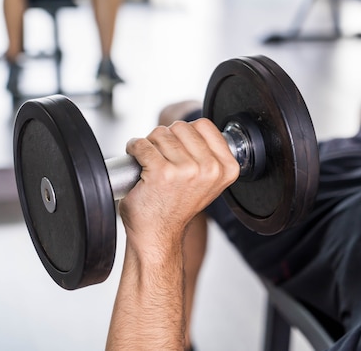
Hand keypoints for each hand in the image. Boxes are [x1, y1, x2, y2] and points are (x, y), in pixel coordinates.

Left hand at [118, 118, 239, 255]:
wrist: (157, 235)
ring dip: (150, 144)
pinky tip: (137, 162)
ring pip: (160, 133)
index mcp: (226, 168)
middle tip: (163, 158)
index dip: (186, 133)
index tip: (180, 149)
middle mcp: (209, 169)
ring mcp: (186, 170)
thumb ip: (210, 153)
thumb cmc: (177, 206)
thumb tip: (196, 126)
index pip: (204, 124)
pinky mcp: (161, 173)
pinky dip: (134, 148)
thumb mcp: (208, 180)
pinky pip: (142, 144)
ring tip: (152, 163)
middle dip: (167, 137)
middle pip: (181, 126)